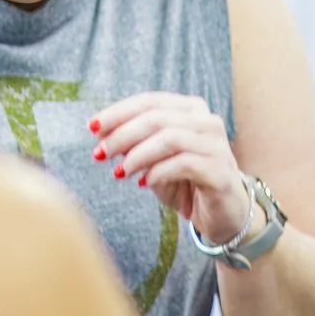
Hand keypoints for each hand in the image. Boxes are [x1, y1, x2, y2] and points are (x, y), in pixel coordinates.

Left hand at [88, 93, 252, 243]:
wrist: (222, 214)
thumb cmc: (186, 182)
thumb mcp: (153, 160)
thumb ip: (133, 144)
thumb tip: (100, 133)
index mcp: (191, 110)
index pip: (150, 101)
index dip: (119, 112)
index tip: (92, 127)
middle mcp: (207, 122)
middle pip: (158, 118)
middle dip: (123, 134)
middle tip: (101, 153)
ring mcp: (217, 146)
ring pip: (171, 138)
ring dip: (138, 154)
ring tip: (120, 172)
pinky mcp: (220, 172)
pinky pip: (184, 164)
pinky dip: (158, 172)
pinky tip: (144, 183)